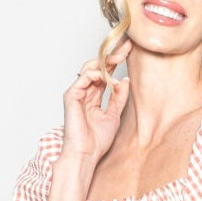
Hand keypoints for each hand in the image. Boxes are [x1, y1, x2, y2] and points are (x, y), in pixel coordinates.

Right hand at [61, 37, 132, 160]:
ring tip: (120, 57)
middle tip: (126, 45)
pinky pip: (84, 77)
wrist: (86, 155)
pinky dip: (98, 74)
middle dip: (112, 54)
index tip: (130, 50)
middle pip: (98, 66)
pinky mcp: (71, 95)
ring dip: (107, 61)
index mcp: (94, 96)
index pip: (105, 73)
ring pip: (91, 67)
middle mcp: (84, 91)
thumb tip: (125, 79)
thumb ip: (119, 97)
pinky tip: (109, 77)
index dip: (116, 60)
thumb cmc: (97, 141)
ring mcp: (77, 92)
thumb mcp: (114, 115)